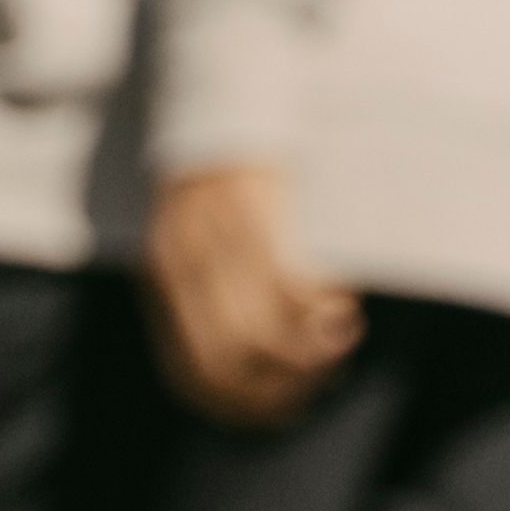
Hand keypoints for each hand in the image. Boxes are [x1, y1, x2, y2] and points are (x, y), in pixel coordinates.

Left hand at [146, 160, 360, 426]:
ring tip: (337, 347)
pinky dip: (323, 316)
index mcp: (165, 276)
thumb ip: (212, 300)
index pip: (193, 374)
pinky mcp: (258, 212)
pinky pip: (293, 291)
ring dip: (310, 359)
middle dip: (282, 390)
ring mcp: (217, 238)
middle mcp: (183, 262)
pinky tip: (343, 312)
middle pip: (230, 364)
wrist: (220, 101)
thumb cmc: (220, 184)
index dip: (241, 406)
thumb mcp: (197, 244)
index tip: (282, 409)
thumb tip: (267, 371)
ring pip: (264, 336)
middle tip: (319, 383)